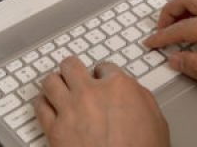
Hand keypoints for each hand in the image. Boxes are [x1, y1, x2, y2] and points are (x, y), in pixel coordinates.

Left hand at [35, 57, 169, 146]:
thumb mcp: (156, 118)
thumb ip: (140, 96)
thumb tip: (131, 90)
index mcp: (118, 86)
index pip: (103, 66)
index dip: (102, 73)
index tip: (100, 79)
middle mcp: (91, 92)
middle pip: (71, 65)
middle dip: (73, 69)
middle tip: (74, 74)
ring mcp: (70, 110)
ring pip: (51, 81)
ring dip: (55, 83)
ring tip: (58, 87)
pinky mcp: (55, 131)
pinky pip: (40, 107)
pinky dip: (43, 103)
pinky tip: (47, 105)